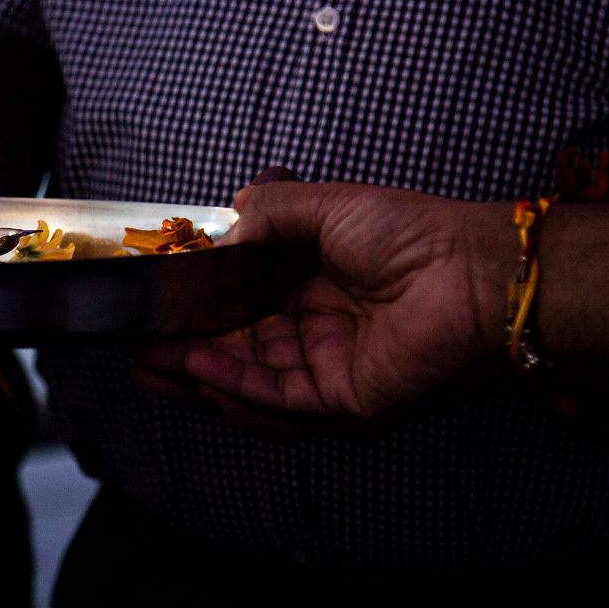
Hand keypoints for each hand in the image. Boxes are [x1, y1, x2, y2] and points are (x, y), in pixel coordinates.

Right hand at [143, 178, 508, 419]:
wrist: (473, 270)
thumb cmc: (415, 234)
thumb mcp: (328, 206)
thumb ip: (271, 212)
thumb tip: (223, 220)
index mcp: (313, 291)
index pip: (241, 310)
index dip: (197, 312)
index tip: (155, 305)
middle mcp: (318, 336)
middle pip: (236, 354)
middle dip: (183, 353)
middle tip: (135, 346)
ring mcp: (330, 372)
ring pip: (249, 385)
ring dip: (198, 375)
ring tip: (150, 361)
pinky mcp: (346, 401)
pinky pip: (280, 399)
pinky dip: (235, 383)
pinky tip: (199, 363)